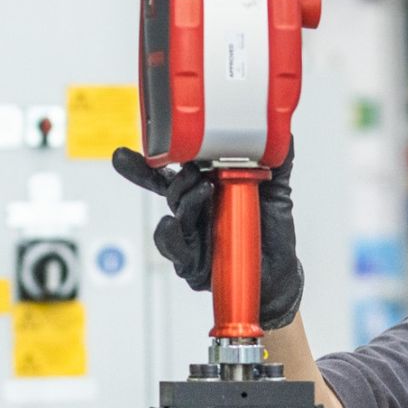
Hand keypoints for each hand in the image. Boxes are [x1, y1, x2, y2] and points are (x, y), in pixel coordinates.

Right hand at [111, 143, 303, 329]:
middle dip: (161, 173)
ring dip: (184, 198)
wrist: (278, 274)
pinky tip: (173, 224)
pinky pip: (174, 246)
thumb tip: (283, 134)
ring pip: (174, 213)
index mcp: (207, 188)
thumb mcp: (276, 192)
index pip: (176, 168)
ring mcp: (191, 235)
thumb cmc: (270, 232)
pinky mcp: (191, 261)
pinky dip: (170, 234)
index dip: (153, 159)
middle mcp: (195, 210)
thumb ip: (275, 162)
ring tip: (202, 188)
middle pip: (167, 187)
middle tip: (191, 165)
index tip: (124, 153)